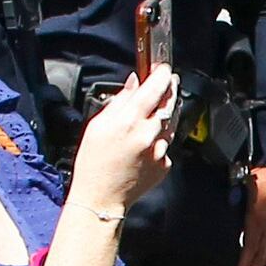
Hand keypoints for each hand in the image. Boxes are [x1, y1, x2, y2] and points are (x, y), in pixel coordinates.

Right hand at [72, 59, 181, 216]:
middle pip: (169, 102)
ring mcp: (160, 150)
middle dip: (169, 88)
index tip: (163, 67)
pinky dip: (160, 137)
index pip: (155, 87)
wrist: (101, 197)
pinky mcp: (165, 163)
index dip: (161, 73)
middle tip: (167, 81)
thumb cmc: (94, 163)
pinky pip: (167, 143)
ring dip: (167, 112)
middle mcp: (149, 134)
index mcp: (130, 120)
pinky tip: (147, 142)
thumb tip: (133, 83)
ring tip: (154, 112)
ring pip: (171, 122)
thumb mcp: (97, 125)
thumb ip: (119, 101)